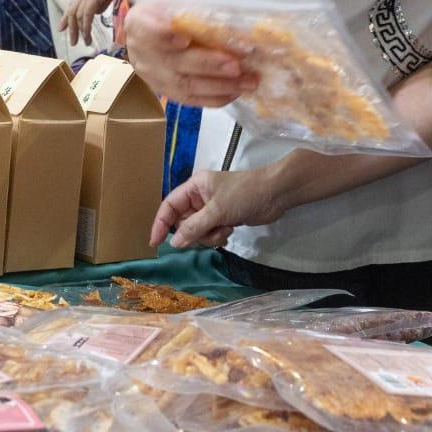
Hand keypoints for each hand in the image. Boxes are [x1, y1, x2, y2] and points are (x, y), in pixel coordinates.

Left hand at [62, 0, 134, 46]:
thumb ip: (102, 1)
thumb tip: (96, 12)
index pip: (73, 4)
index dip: (67, 17)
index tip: (63, 28)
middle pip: (72, 10)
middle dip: (71, 27)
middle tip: (72, 41)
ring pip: (78, 14)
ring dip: (79, 30)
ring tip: (83, 42)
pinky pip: (87, 13)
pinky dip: (86, 25)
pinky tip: (87, 34)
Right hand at [125, 2, 257, 106]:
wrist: (151, 27)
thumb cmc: (169, 7)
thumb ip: (197, 5)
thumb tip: (234, 14)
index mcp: (139, 22)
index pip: (149, 31)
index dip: (165, 36)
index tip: (185, 39)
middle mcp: (141, 52)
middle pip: (174, 62)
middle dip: (207, 65)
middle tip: (235, 65)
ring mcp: (152, 76)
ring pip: (184, 85)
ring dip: (219, 86)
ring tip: (246, 81)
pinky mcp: (165, 91)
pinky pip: (190, 99)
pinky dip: (215, 98)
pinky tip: (236, 92)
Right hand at [151, 163, 292, 249]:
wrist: (276, 194)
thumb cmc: (245, 194)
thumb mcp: (217, 211)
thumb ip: (193, 228)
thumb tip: (174, 244)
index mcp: (194, 187)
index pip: (169, 206)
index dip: (160, 223)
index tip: (155, 243)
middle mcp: (200, 197)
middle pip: (183, 222)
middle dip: (195, 232)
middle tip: (209, 232)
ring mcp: (212, 209)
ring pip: (197, 231)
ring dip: (209, 236)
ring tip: (225, 229)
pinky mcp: (223, 219)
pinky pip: (210, 234)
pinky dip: (218, 237)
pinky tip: (231, 231)